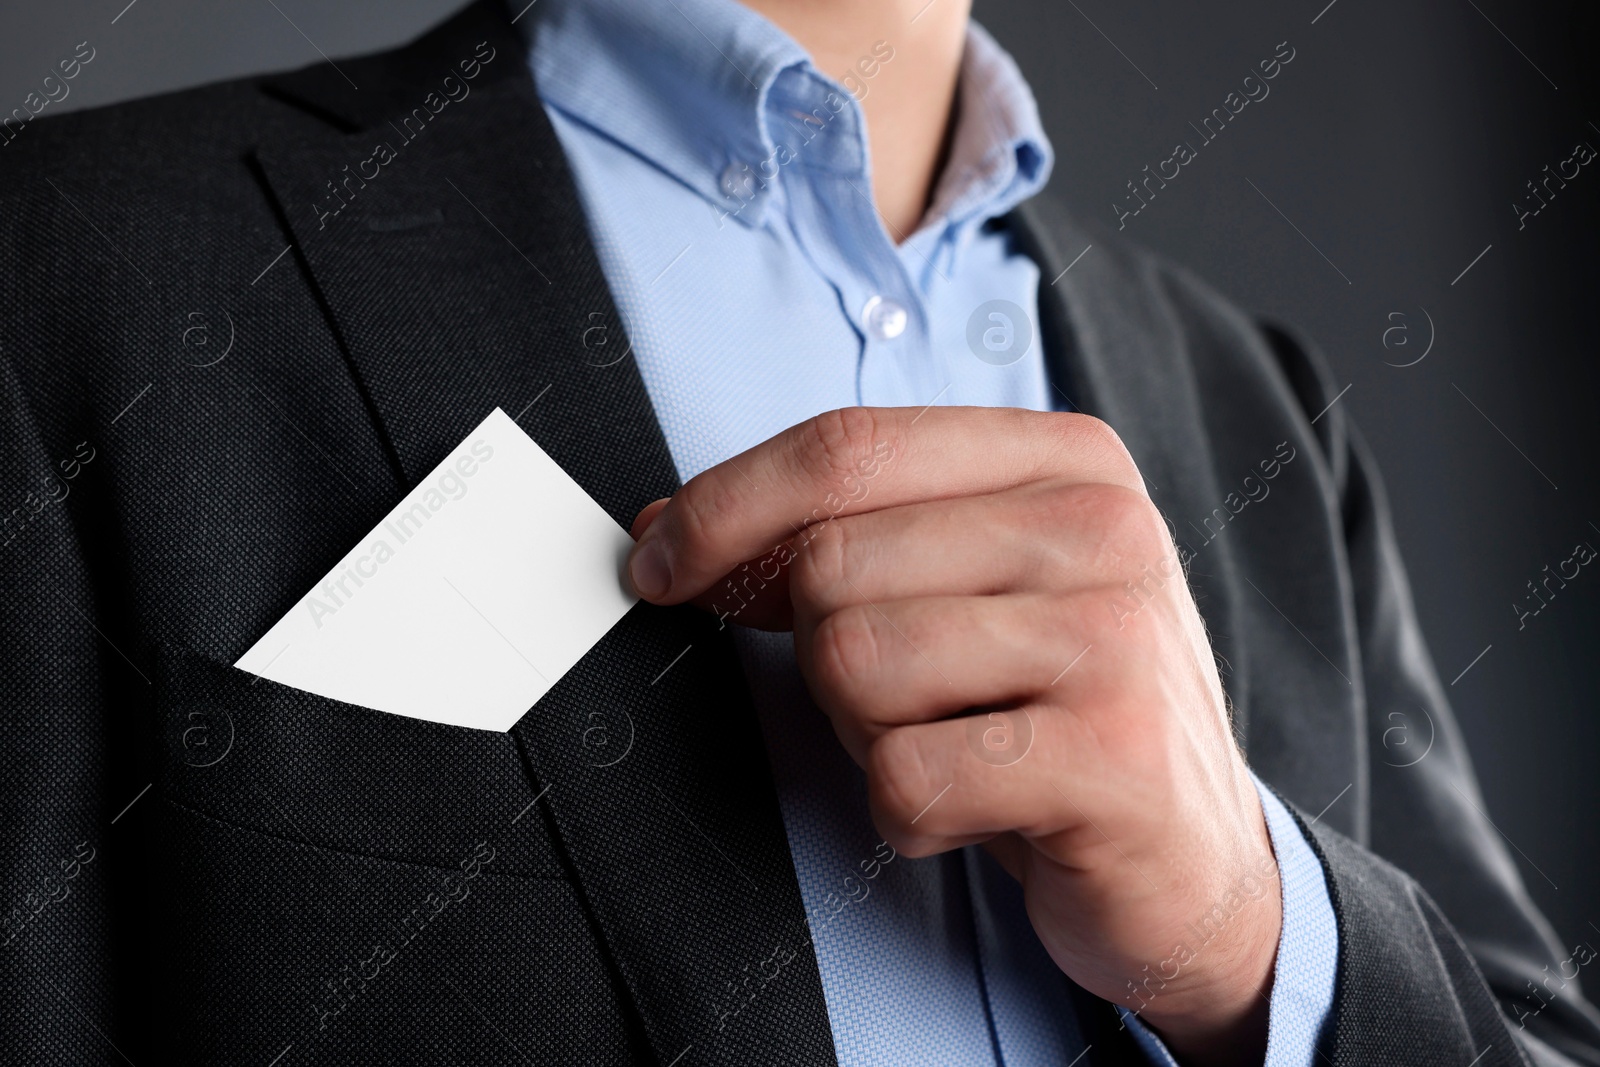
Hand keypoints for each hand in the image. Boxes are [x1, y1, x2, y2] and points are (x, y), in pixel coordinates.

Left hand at [627, 408, 1281, 1065]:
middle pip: (831, 565)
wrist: (1191, 860)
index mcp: (1064, 460)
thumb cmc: (1051, 713)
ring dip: (869, 735)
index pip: (844, 447)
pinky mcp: (1113, 757)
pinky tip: (986, 812)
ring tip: (958, 748)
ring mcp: (1117, 639)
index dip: (724, 507)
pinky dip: (911, 816)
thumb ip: (844, 533)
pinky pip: (904, 777)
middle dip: (826, 657)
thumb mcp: (966, 589)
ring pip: (853, 666)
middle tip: (915, 703)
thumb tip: (666, 529)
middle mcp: (1102, 528)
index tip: (658, 566)